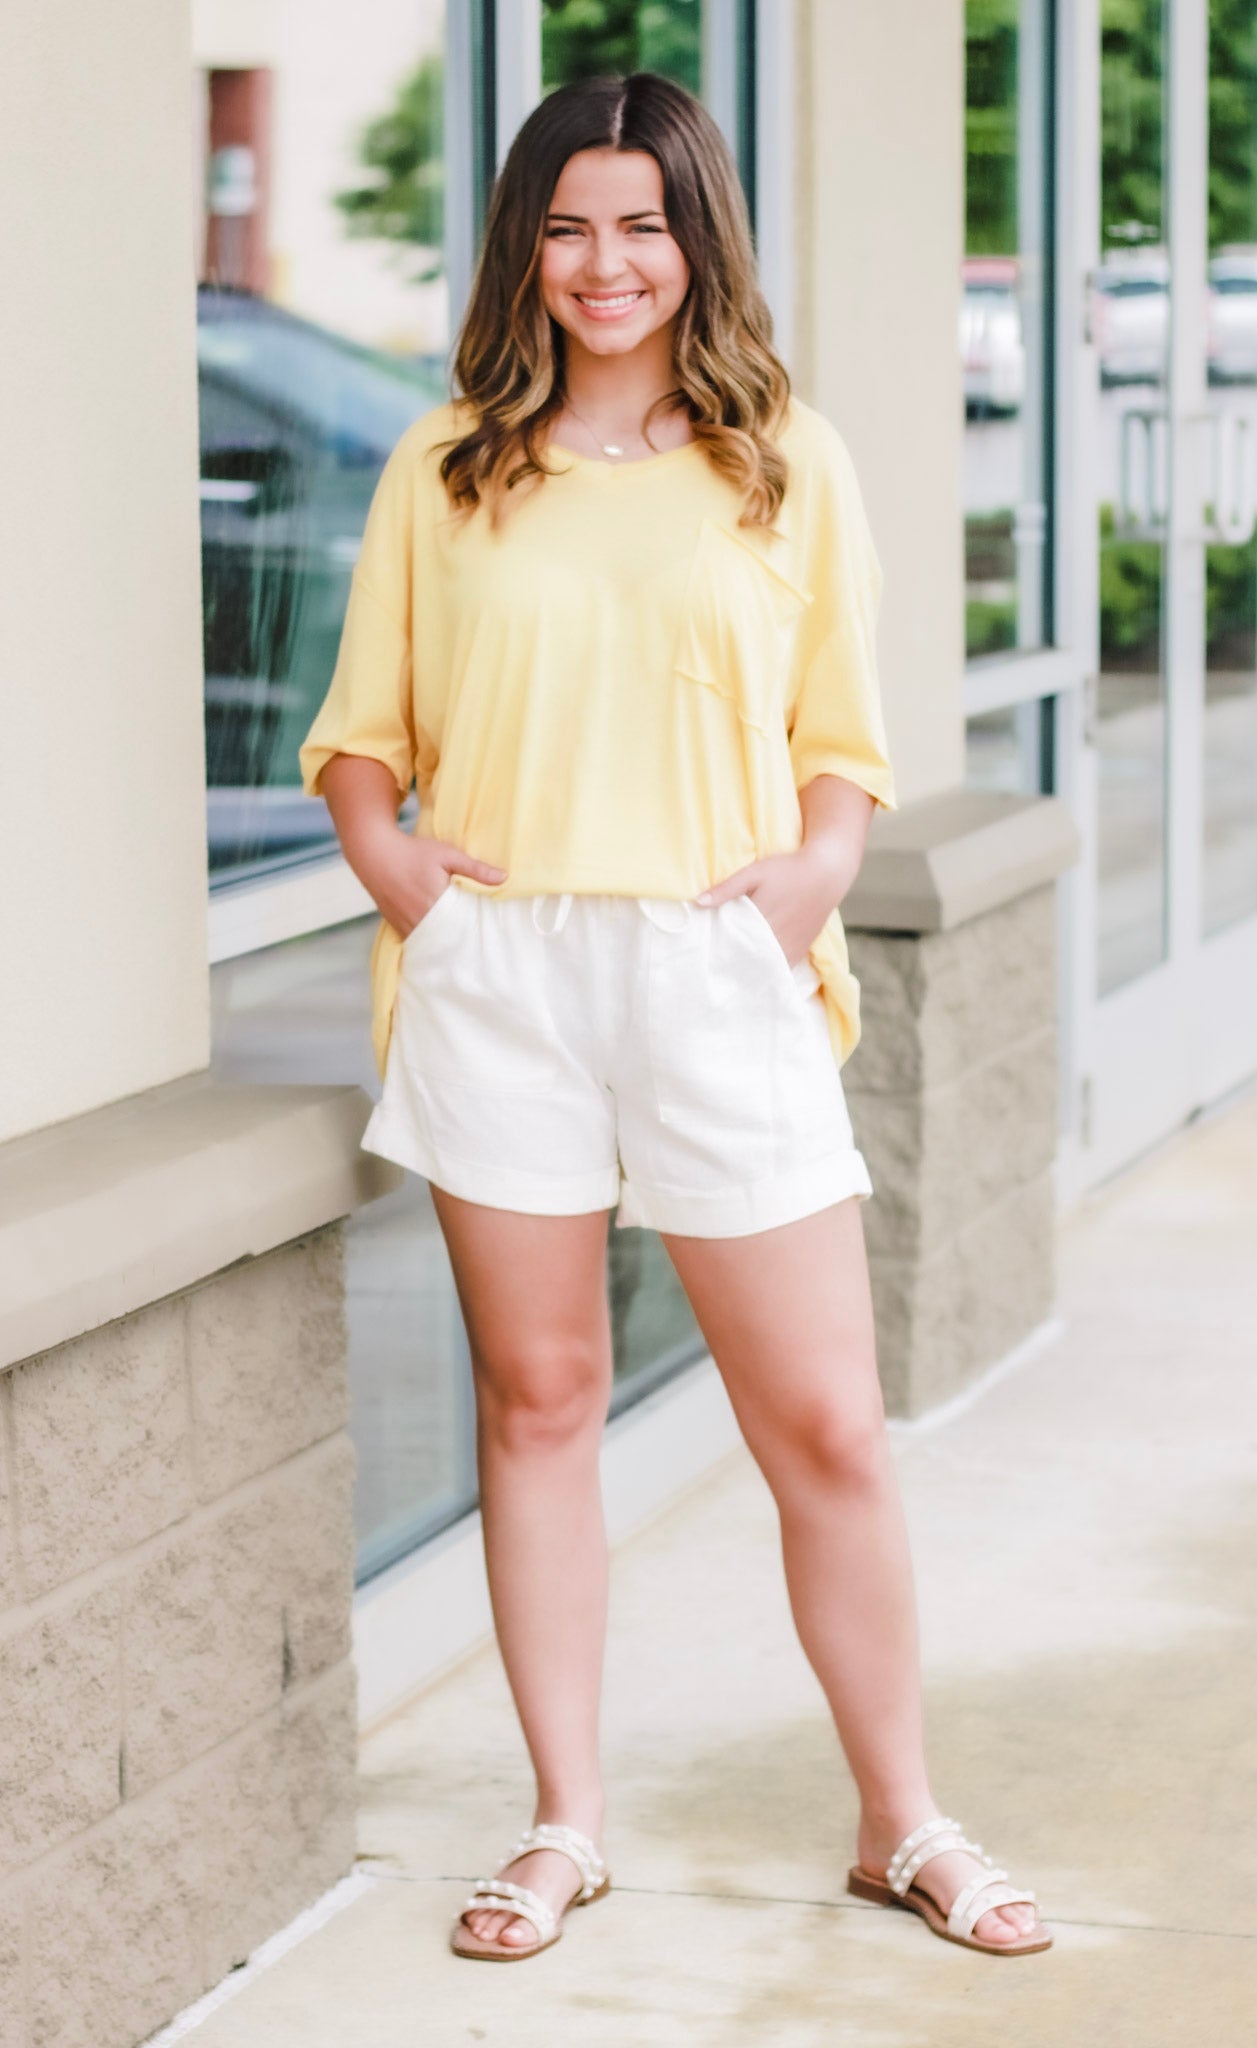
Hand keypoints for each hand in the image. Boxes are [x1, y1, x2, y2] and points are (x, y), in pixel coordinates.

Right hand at [356, 830, 507, 939]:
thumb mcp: (447, 855)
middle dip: (461, 945)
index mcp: (435, 902)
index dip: (474, 935)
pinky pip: (416, 941)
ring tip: (462, 950)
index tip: (488, 939)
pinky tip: (440, 944)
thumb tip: (504, 878)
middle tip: (479, 951)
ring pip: (430, 944)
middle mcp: (418, 918)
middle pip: (446, 941)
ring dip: (444, 946)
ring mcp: (405, 924)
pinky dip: (428, 943)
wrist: (374, 852)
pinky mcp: (395, 925)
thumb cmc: (413, 851)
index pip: (461, 928)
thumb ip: (475, 868)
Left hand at [694, 841, 859, 966]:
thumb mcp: (755, 872)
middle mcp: (777, 934)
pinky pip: (784, 967)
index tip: (705, 963)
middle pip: (750, 959)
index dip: (719, 954)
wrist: (826, 873)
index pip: (734, 943)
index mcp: (761, 917)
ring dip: (751, 975)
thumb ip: (727, 888)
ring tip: (733, 984)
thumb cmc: (788, 870)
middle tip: (714, 977)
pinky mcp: (802, 947)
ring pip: (767, 967)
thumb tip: (699, 902)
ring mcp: (792, 943)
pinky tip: (758, 979)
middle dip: (733, 968)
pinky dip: (770, 974)